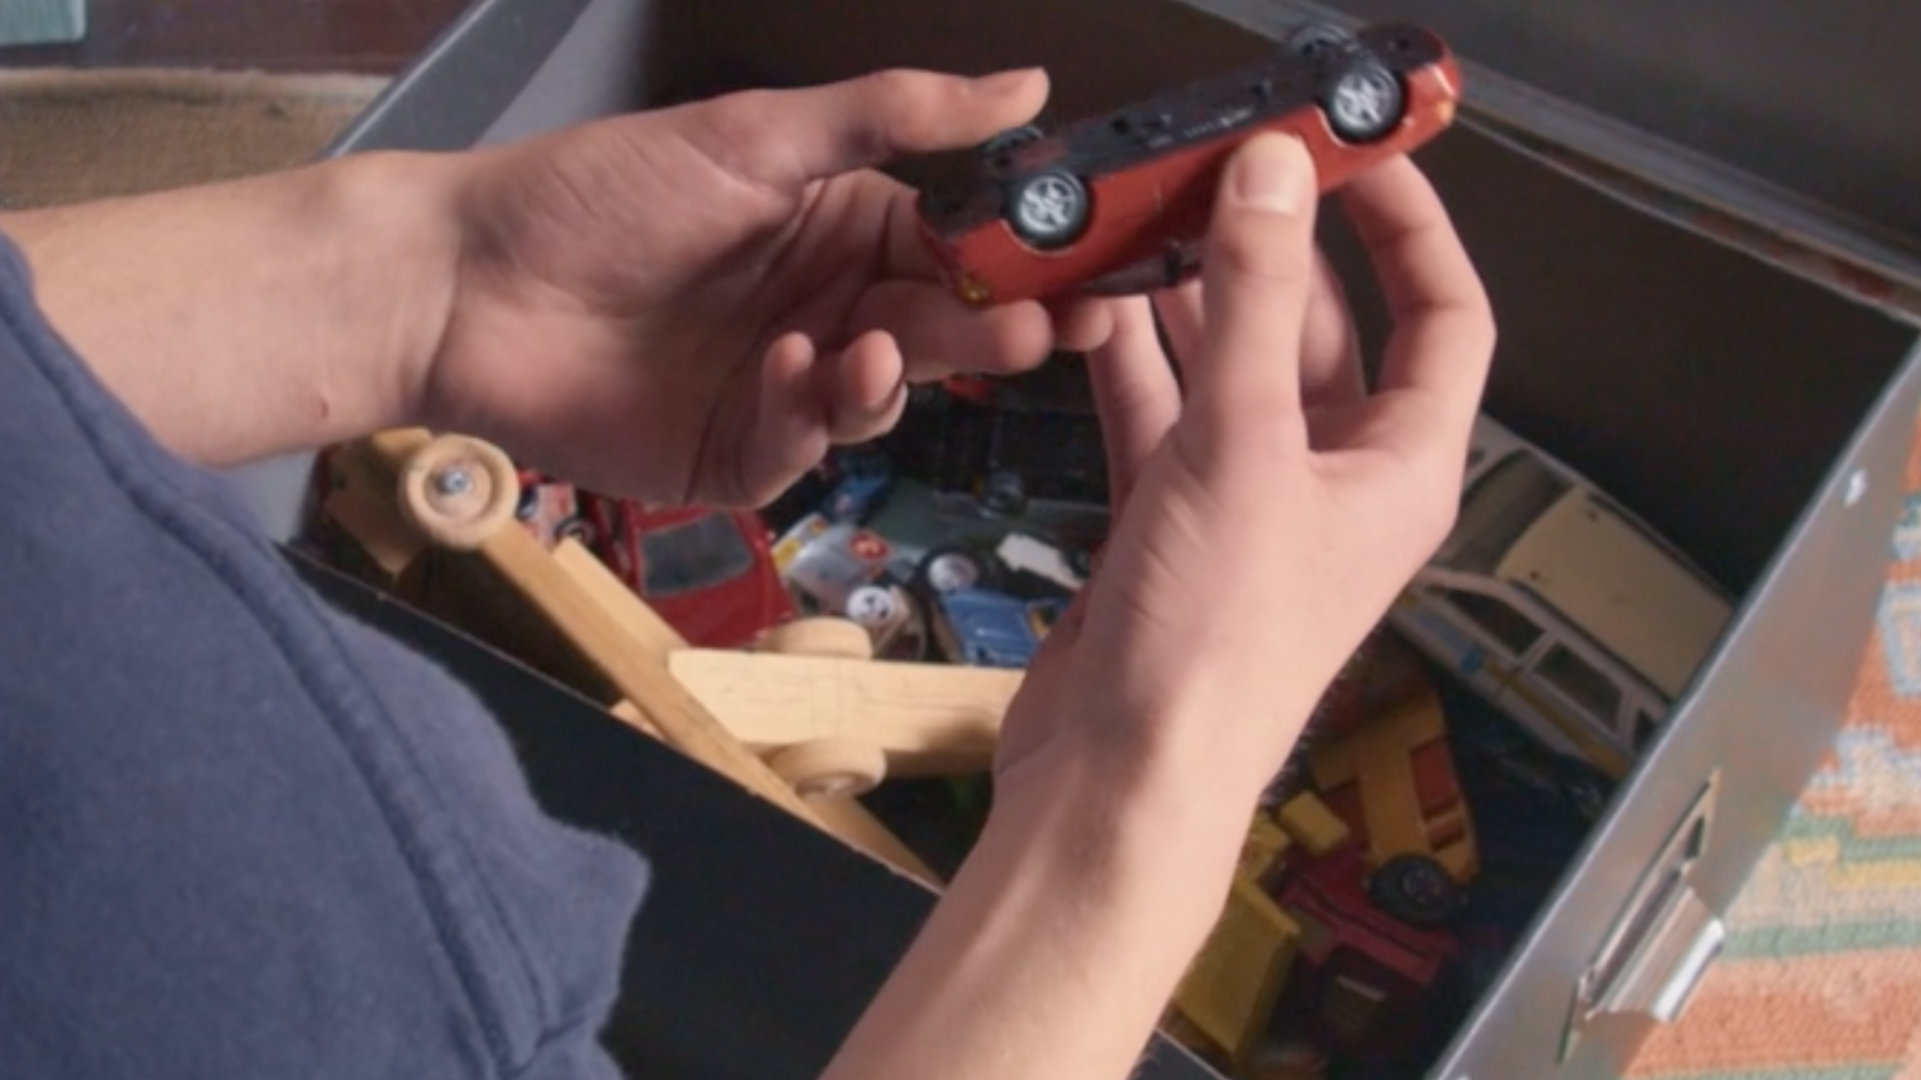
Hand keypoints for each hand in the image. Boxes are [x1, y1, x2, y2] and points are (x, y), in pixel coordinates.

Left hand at [425, 68, 1100, 507]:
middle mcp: (826, 305)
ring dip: (897, 376)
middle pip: (943, 330)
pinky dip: (813, 412)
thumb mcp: (759, 134)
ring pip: (886, 397)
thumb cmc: (599, 193)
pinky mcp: (738, 454)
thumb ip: (898, 118)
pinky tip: (791, 372)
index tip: (1089, 267)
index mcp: (842, 223)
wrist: (471, 286)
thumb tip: (1023, 82)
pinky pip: (807, 446)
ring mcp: (785, 384)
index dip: (1027, 261)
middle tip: (1040, 331)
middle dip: (993, 333)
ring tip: (880, 349)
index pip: (962, 247)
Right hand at [995, 134, 1495, 809]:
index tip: (1355, 157)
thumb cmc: (1213, 654)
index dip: (1410, 230)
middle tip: (1213, 178)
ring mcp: (1251, 503)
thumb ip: (1252, 305)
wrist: (1120, 779)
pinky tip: (1095, 312)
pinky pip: (1162, 418)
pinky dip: (1133, 366)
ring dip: (1188, 305)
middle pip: (1319, 333)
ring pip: (1230, 370)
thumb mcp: (1243, 450)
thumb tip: (1273, 181)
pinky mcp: (1172, 525)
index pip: (1443, 319)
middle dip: (1268, 256)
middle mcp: (1336, 483)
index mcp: (1401, 470)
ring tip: (1139, 229)